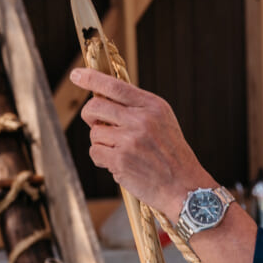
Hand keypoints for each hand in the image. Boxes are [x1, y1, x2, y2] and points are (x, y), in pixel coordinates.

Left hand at [70, 67, 216, 219]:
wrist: (185, 187)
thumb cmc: (173, 157)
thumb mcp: (163, 123)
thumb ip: (138, 109)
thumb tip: (105, 101)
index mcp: (152, 106)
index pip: (114, 85)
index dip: (91, 78)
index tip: (77, 75)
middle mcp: (141, 119)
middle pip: (95, 106)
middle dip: (89, 116)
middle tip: (96, 124)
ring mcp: (130, 140)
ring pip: (94, 133)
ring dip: (101, 144)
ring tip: (120, 153)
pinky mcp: (121, 159)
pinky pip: (95, 152)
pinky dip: (102, 160)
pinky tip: (118, 165)